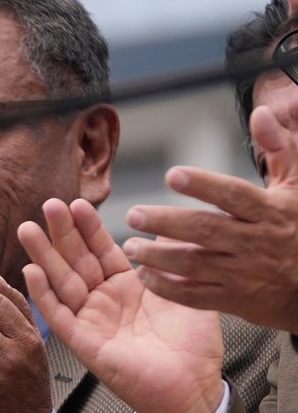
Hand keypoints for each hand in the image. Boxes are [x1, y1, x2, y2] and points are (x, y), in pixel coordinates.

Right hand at [20, 197, 222, 412]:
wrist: (192, 386)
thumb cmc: (195, 346)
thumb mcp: (189, 290)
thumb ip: (175, 259)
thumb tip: (169, 226)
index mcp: (129, 287)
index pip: (103, 249)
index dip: (89, 227)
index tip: (77, 203)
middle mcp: (105, 300)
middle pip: (76, 260)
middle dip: (61, 233)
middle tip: (47, 205)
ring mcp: (91, 320)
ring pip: (61, 281)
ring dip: (43, 255)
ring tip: (27, 229)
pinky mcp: (83, 342)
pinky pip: (58, 315)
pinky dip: (42, 294)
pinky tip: (30, 271)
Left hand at [120, 105, 297, 334]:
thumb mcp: (297, 186)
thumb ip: (279, 149)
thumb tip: (261, 113)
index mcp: (269, 210)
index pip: (233, 195)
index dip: (203, 185)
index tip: (172, 175)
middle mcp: (255, 241)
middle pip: (205, 229)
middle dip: (166, 222)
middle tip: (133, 214)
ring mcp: (244, 272)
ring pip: (195, 263)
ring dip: (158, 256)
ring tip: (130, 246)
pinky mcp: (234, 299)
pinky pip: (195, 295)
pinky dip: (167, 288)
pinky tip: (144, 276)